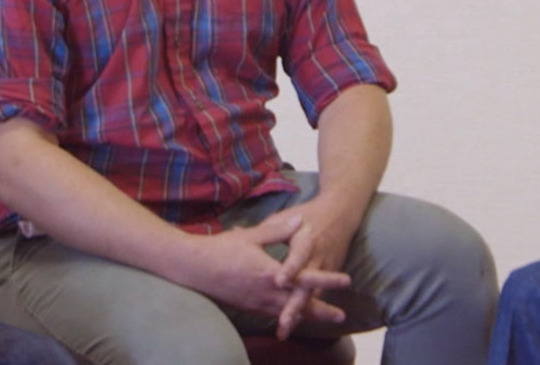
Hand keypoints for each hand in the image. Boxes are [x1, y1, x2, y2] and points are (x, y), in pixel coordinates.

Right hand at [178, 213, 350, 327]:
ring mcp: (256, 303)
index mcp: (269, 274)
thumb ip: (277, 231)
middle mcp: (265, 293)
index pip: (304, 278)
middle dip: (321, 310)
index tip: (346, 281)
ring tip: (323, 319)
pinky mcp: (249, 306)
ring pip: (287, 313)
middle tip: (341, 316)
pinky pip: (273, 314)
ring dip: (306, 316)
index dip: (327, 280)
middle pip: (300, 305)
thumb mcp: (250, 236)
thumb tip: (300, 221)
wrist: (192, 269)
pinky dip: (287, 316)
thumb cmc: (220, 250)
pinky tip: (293, 316)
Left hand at [269, 202, 361, 338]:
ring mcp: (325, 268)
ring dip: (300, 314)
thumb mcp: (285, 216)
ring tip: (284, 331)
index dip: (290, 269)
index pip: (299, 256)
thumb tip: (236, 229)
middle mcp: (317, 256)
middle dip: (296, 306)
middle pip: (308, 285)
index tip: (279, 281)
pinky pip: (315, 297)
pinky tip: (291, 325)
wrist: (340, 214)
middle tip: (283, 322)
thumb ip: (266, 230)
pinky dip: (304, 311)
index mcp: (306, 239)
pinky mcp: (328, 276)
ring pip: (312, 296)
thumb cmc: (308, 214)